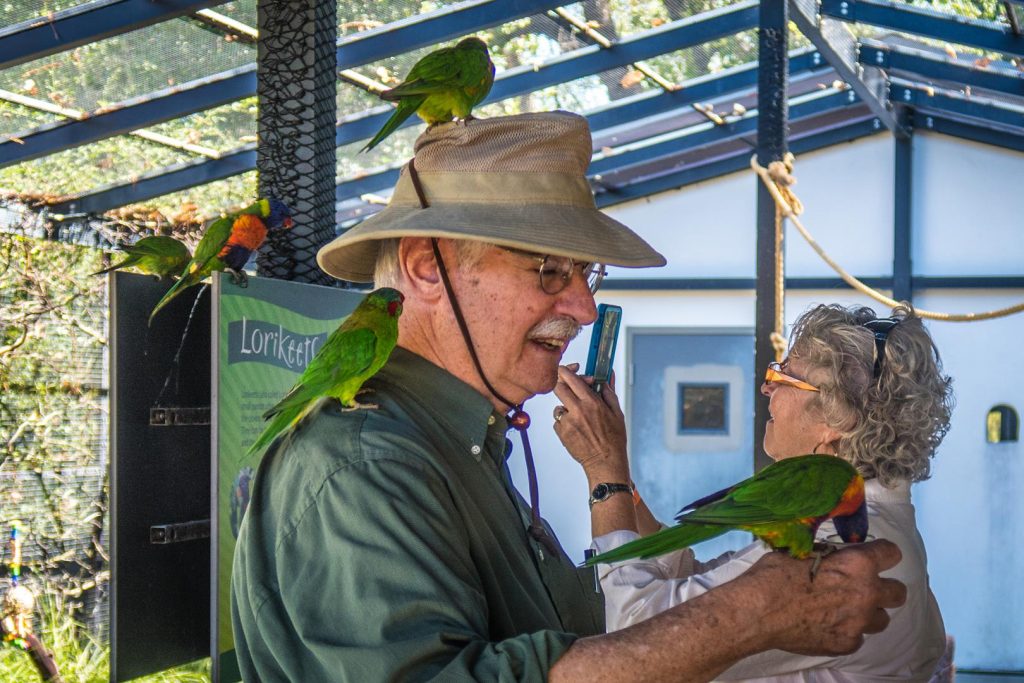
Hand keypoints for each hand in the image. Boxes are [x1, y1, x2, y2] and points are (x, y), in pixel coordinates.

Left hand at [552, 363, 628, 483]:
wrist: (606, 462)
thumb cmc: (614, 439)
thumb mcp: (616, 412)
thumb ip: (609, 392)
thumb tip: (607, 377)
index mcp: (592, 402)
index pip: (572, 378)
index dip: (566, 371)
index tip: (566, 369)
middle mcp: (577, 410)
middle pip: (558, 388)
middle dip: (562, 386)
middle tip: (568, 389)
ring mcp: (567, 422)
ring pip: (558, 407)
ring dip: (566, 408)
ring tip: (579, 419)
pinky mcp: (561, 433)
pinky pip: (558, 422)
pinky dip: (565, 423)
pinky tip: (577, 431)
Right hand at [745, 540, 906, 655]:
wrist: (758, 612)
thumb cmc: (775, 575)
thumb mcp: (802, 552)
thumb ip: (827, 556)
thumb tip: (831, 555)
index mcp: (858, 564)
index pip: (891, 553)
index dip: (881, 553)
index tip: (873, 556)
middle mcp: (866, 593)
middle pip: (898, 592)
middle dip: (884, 588)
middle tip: (863, 586)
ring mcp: (859, 623)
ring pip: (882, 619)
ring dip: (868, 613)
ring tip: (845, 609)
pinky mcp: (846, 644)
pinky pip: (858, 637)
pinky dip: (846, 630)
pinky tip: (826, 624)